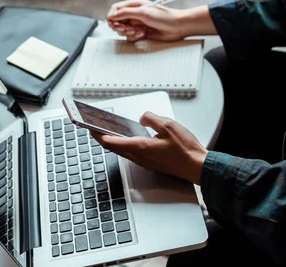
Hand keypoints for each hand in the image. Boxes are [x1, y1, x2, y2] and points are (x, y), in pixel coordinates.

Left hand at [91, 112, 207, 184]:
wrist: (197, 167)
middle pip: (114, 148)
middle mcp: (140, 157)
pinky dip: (125, 145)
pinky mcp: (151, 163)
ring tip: (107, 131)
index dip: (98, 134)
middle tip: (93, 128)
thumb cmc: (186, 150)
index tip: (88, 127)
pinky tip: (128, 139)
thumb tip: (142, 118)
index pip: (112, 142)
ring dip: (113, 142)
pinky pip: (132, 154)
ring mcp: (145, 161)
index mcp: (141, 147)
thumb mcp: (169, 125)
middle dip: (101, 137)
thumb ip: (151, 119)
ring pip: (122, 151)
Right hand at [106, 0, 185, 41]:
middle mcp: (134, 14)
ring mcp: (137, 24)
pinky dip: (134, 36)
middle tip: (124, 29)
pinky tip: (142, 34)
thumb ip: (126, 13)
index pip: (116, 9)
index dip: (112, 16)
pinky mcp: (141, 33)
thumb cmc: (164, 17)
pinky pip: (130, 36)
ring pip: (123, 30)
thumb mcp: (143, 13)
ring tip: (137, 32)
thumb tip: (111, 15)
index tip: (112, 22)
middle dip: (119, 26)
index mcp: (134, 5)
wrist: (177, 27)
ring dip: (128, 32)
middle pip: (117, 20)